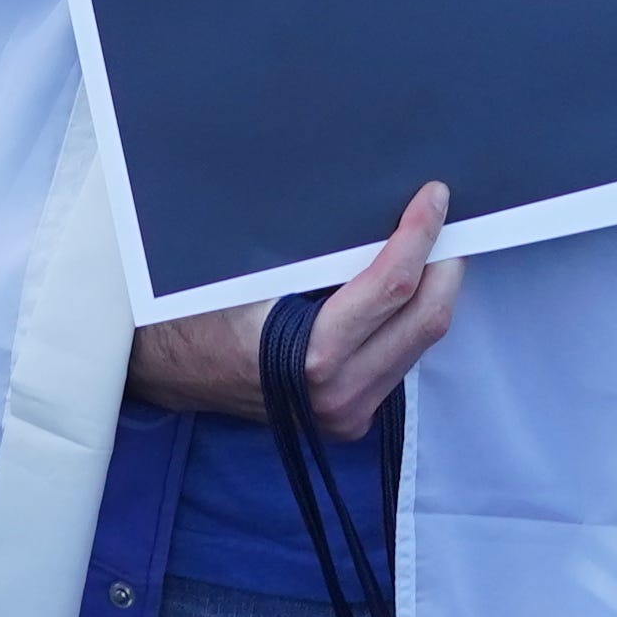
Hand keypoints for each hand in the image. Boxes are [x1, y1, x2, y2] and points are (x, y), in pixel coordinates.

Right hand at [128, 184, 457, 434]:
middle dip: (444, 262)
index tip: (434, 198)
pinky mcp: (352, 419)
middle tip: (444, 220)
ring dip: (432, 290)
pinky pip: (401, 360)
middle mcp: (339, 394)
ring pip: (421, 342)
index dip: (419, 235)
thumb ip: (317, 250)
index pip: (393, 287)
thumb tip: (376, 205)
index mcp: (312, 356)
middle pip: (426, 319)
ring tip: (429, 246)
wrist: (172, 371)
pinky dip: (409, 319)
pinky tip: (405, 288)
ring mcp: (349, 413)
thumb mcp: (254, 271)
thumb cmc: (204, 311)